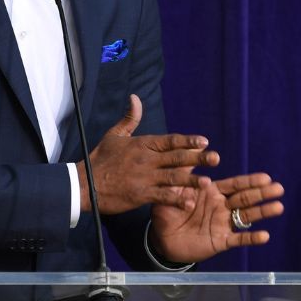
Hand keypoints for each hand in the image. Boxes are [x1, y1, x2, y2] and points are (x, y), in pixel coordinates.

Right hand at [81, 95, 219, 213]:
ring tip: (208, 182)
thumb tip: (135, 97)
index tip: (204, 141)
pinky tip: (189, 202)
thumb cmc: (100, 159)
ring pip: (173, 177)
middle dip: (198, 158)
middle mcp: (146, 160)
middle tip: (216, 158)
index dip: (188, 140)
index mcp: (142, 144)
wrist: (84, 184)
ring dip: (191, 179)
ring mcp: (144, 178)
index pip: (169, 140)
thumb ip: (129, 118)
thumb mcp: (114, 135)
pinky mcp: (140, 194)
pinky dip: (176, 199)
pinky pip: (162, 197)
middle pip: (176, 158)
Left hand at [150, 172, 284, 263]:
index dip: (250, 181)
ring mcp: (223, 224)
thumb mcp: (173, 188)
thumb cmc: (167, 211)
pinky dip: (251, 238)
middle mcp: (222, 207)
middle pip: (246, 198)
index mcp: (213, 192)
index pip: (235, 185)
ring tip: (278, 207)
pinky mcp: (220, 241)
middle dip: (262, 193)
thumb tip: (194, 147)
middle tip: (279, 188)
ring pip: (246, 217)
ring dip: (263, 212)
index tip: (266, 177)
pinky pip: (238, 239)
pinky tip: (265, 236)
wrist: (161, 238)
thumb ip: (185, 170)